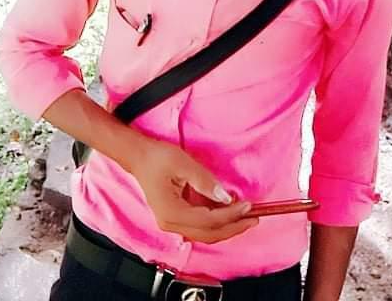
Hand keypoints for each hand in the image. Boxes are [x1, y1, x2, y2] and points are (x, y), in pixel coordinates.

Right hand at [128, 138, 258, 243]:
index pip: (208, 221)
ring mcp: (172, 222)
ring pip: (205, 233)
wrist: (138, 156)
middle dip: (233, 228)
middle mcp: (171, 223)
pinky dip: (216, 222)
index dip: (230, 215)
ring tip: (245, 217)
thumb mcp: (183, 164)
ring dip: (226, 227)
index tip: (248, 206)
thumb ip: (205, 181)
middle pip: (208, 234)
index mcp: (172, 212)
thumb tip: (225, 197)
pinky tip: (228, 212)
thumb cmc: (156, 158)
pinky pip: (199, 225)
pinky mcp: (175, 217)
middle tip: (253, 219)